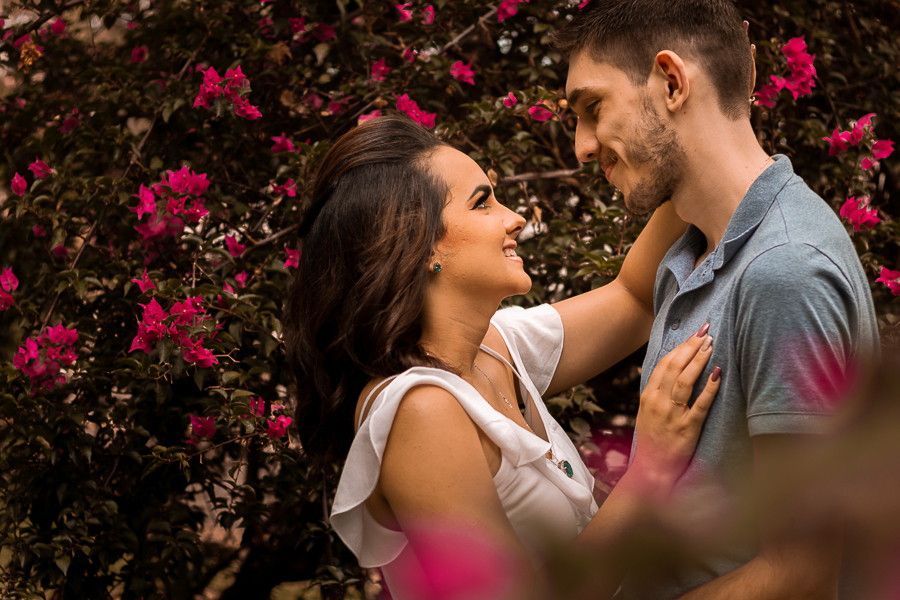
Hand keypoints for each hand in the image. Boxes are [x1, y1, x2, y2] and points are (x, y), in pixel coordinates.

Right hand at [630, 324, 719, 496]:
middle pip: (674, 367)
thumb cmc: (653, 442)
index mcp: (648, 396)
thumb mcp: (648, 413)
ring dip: (699, 360)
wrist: (651, 471)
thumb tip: (673, 371)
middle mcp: (657, 402)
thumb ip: (658, 393)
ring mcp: (671, 415)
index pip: (664, 364)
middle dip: (691, 347)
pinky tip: (719, 374)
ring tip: (711, 345)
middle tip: (706, 332)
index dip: (680, 346)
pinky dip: (709, 388)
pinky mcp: (686, 429)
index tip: (693, 333)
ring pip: (685, 381)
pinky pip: (700, 405)